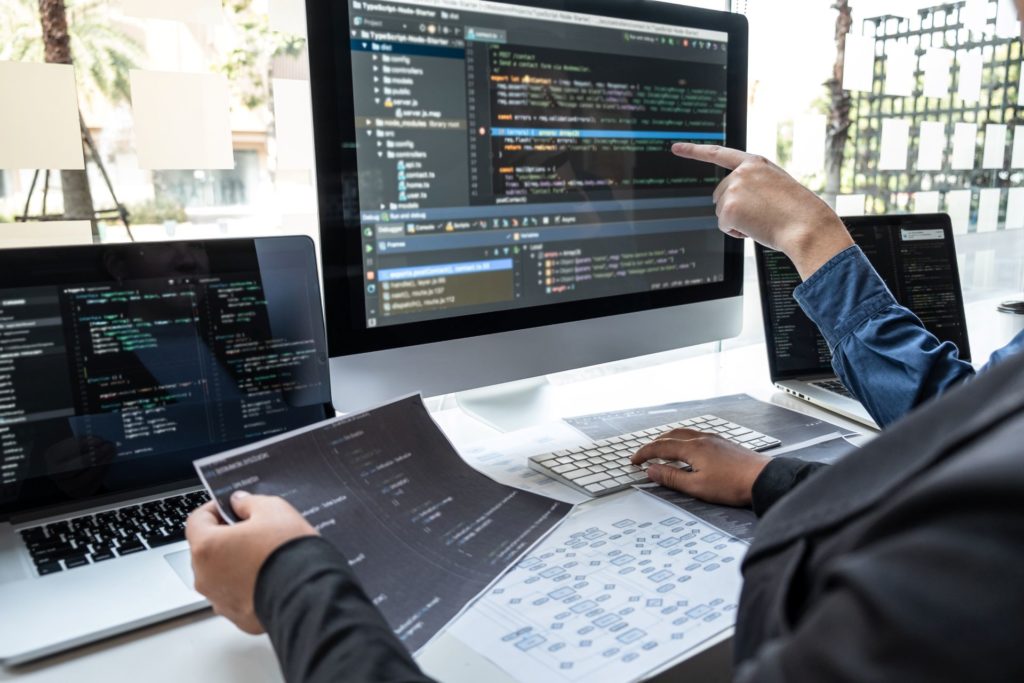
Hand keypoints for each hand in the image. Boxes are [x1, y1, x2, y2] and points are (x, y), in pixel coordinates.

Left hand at [186, 492, 317, 633]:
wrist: (308, 594)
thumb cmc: (287, 552)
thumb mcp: (273, 510)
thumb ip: (249, 502)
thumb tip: (240, 503)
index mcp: (207, 547)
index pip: (196, 520)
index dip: (214, 509)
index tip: (230, 507)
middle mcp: (206, 577)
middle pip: (207, 549)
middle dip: (226, 537)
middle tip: (252, 530)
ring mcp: (220, 600)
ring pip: (220, 574)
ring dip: (234, 563)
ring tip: (264, 556)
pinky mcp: (237, 617)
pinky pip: (235, 595)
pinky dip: (246, 585)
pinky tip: (269, 576)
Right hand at [631, 429, 771, 506]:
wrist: (764, 479)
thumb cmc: (734, 485)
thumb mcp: (697, 487)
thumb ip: (672, 478)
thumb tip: (652, 470)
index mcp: (693, 448)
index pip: (660, 447)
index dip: (644, 453)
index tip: (634, 460)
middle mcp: (702, 439)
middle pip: (671, 436)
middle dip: (655, 444)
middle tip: (644, 454)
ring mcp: (715, 439)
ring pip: (685, 433)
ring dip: (669, 440)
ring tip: (662, 449)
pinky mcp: (724, 444)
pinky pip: (697, 436)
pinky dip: (684, 440)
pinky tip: (689, 450)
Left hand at [672, 143, 853, 279]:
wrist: (807, 226)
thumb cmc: (799, 211)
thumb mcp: (777, 187)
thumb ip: (754, 186)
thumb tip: (734, 204)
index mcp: (756, 163)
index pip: (718, 153)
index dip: (694, 151)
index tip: (676, 147)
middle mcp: (742, 172)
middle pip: (719, 195)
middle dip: (733, 208)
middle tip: (760, 214)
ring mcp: (734, 188)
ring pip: (721, 212)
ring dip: (737, 221)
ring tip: (763, 220)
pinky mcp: (729, 207)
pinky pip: (724, 226)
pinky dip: (737, 233)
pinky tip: (756, 228)